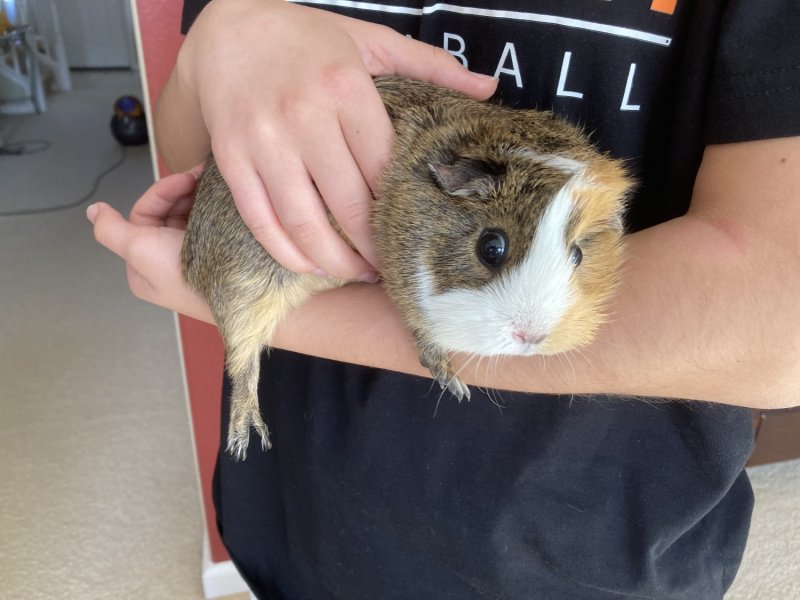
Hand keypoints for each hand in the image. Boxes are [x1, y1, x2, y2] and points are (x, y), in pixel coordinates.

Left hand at [88, 167, 214, 323]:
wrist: (240, 297)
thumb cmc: (186, 277)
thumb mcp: (139, 250)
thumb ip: (111, 229)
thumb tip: (93, 210)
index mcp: (144, 266)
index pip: (145, 215)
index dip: (162, 193)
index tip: (186, 179)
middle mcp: (167, 263)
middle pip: (168, 214)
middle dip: (183, 193)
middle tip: (203, 178)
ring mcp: (195, 261)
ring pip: (191, 218)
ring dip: (201, 199)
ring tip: (217, 185)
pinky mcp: (219, 258)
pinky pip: (213, 227)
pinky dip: (216, 211)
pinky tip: (225, 201)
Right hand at [165, 0, 496, 279]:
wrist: (228, 24)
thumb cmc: (306, 38)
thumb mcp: (371, 39)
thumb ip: (429, 65)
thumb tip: (488, 89)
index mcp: (346, 88)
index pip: (384, 169)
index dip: (401, 211)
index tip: (415, 235)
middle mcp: (304, 116)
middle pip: (348, 206)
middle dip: (374, 249)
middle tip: (391, 268)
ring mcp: (263, 141)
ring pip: (303, 223)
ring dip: (334, 262)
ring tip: (357, 273)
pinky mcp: (232, 159)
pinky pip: (261, 222)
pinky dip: (288, 253)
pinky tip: (311, 265)